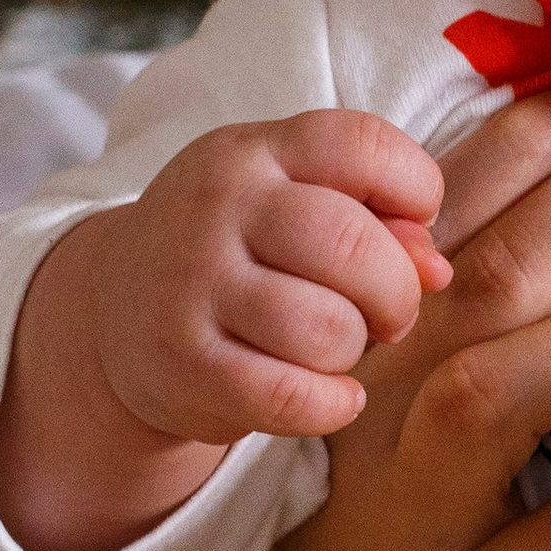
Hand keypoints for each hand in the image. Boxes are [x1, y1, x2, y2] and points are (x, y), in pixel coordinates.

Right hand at [90, 108, 452, 449]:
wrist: (115, 310)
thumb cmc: (238, 253)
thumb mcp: (292, 207)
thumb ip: (376, 222)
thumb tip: (435, 272)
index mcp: (254, 152)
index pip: (362, 144)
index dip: (416, 190)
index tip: (410, 229)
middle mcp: (215, 207)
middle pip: (354, 245)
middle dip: (396, 293)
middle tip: (386, 314)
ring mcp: (191, 286)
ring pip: (329, 329)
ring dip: (352, 350)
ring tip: (334, 348)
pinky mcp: (182, 367)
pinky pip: (294, 397)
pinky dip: (332, 405)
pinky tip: (328, 396)